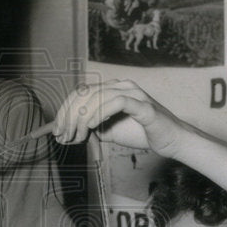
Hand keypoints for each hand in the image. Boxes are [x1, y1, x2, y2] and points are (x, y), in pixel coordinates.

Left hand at [52, 79, 183, 154]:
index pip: (81, 92)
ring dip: (82, 118)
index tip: (57, 131)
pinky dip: (99, 114)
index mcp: (112, 89)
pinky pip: (116, 102)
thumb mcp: (109, 131)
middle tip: (63, 135)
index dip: (65, 111)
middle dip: (69, 116)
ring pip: (97, 96)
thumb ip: (92, 127)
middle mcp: (121, 86)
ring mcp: (133, 92)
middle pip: (85, 93)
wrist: (170, 141)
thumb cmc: (142, 133)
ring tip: (77, 135)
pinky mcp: (143, 104)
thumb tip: (69, 131)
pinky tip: (92, 127)